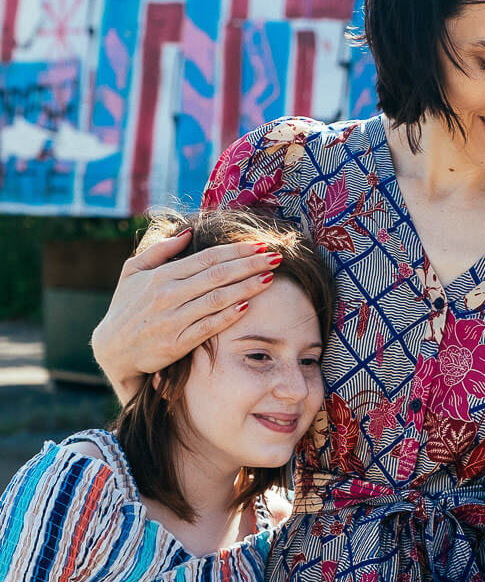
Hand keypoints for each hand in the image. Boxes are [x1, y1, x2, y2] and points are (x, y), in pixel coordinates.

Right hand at [91, 229, 280, 401]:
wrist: (112, 349)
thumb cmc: (126, 307)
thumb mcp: (133, 272)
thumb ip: (160, 251)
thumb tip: (187, 232)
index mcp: (161, 275)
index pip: (207, 258)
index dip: (236, 251)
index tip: (260, 245)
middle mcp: (168, 295)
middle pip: (217, 275)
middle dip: (249, 265)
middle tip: (275, 257)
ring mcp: (173, 319)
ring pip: (216, 299)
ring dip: (246, 287)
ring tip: (270, 278)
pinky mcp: (176, 343)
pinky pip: (208, 327)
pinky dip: (228, 316)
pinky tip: (248, 306)